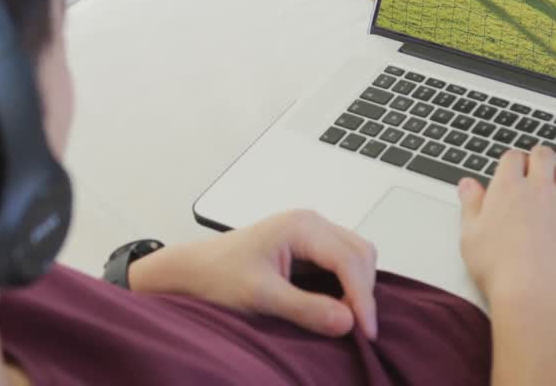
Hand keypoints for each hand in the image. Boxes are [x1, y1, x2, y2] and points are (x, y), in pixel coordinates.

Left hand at [128, 210, 377, 338]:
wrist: (191, 271)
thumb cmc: (216, 277)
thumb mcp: (259, 296)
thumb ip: (305, 308)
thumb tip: (348, 321)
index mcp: (301, 226)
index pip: (349, 259)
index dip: (362, 297)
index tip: (365, 332)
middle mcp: (311, 223)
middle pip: (360, 253)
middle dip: (363, 292)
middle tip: (357, 330)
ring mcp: (311, 233)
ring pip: (356, 257)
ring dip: (358, 288)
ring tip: (346, 320)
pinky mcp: (308, 247)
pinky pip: (342, 263)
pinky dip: (347, 285)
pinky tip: (337, 308)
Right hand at [458, 148, 555, 314]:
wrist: (536, 297)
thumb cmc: (501, 272)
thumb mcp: (471, 237)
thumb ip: (471, 206)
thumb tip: (468, 185)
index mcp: (507, 189)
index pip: (512, 158)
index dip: (513, 160)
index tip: (514, 166)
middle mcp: (538, 189)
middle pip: (543, 155)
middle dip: (540, 156)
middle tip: (540, 162)